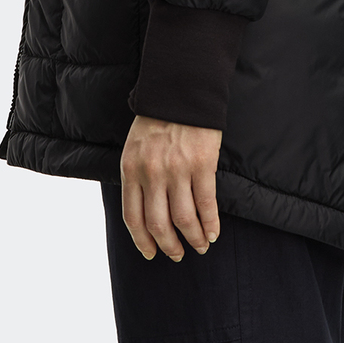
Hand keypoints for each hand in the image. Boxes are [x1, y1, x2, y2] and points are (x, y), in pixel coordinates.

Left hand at [119, 113, 221, 260]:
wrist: (180, 88)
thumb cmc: (157, 118)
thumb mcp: (135, 147)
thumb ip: (137, 176)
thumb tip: (145, 213)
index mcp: (131, 169)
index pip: (133, 217)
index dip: (143, 241)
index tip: (151, 253)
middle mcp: (152, 172)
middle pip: (158, 224)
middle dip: (169, 246)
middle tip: (177, 254)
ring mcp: (177, 169)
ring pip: (184, 218)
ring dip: (193, 238)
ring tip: (199, 246)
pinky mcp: (201, 163)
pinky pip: (206, 203)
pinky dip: (210, 223)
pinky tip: (213, 232)